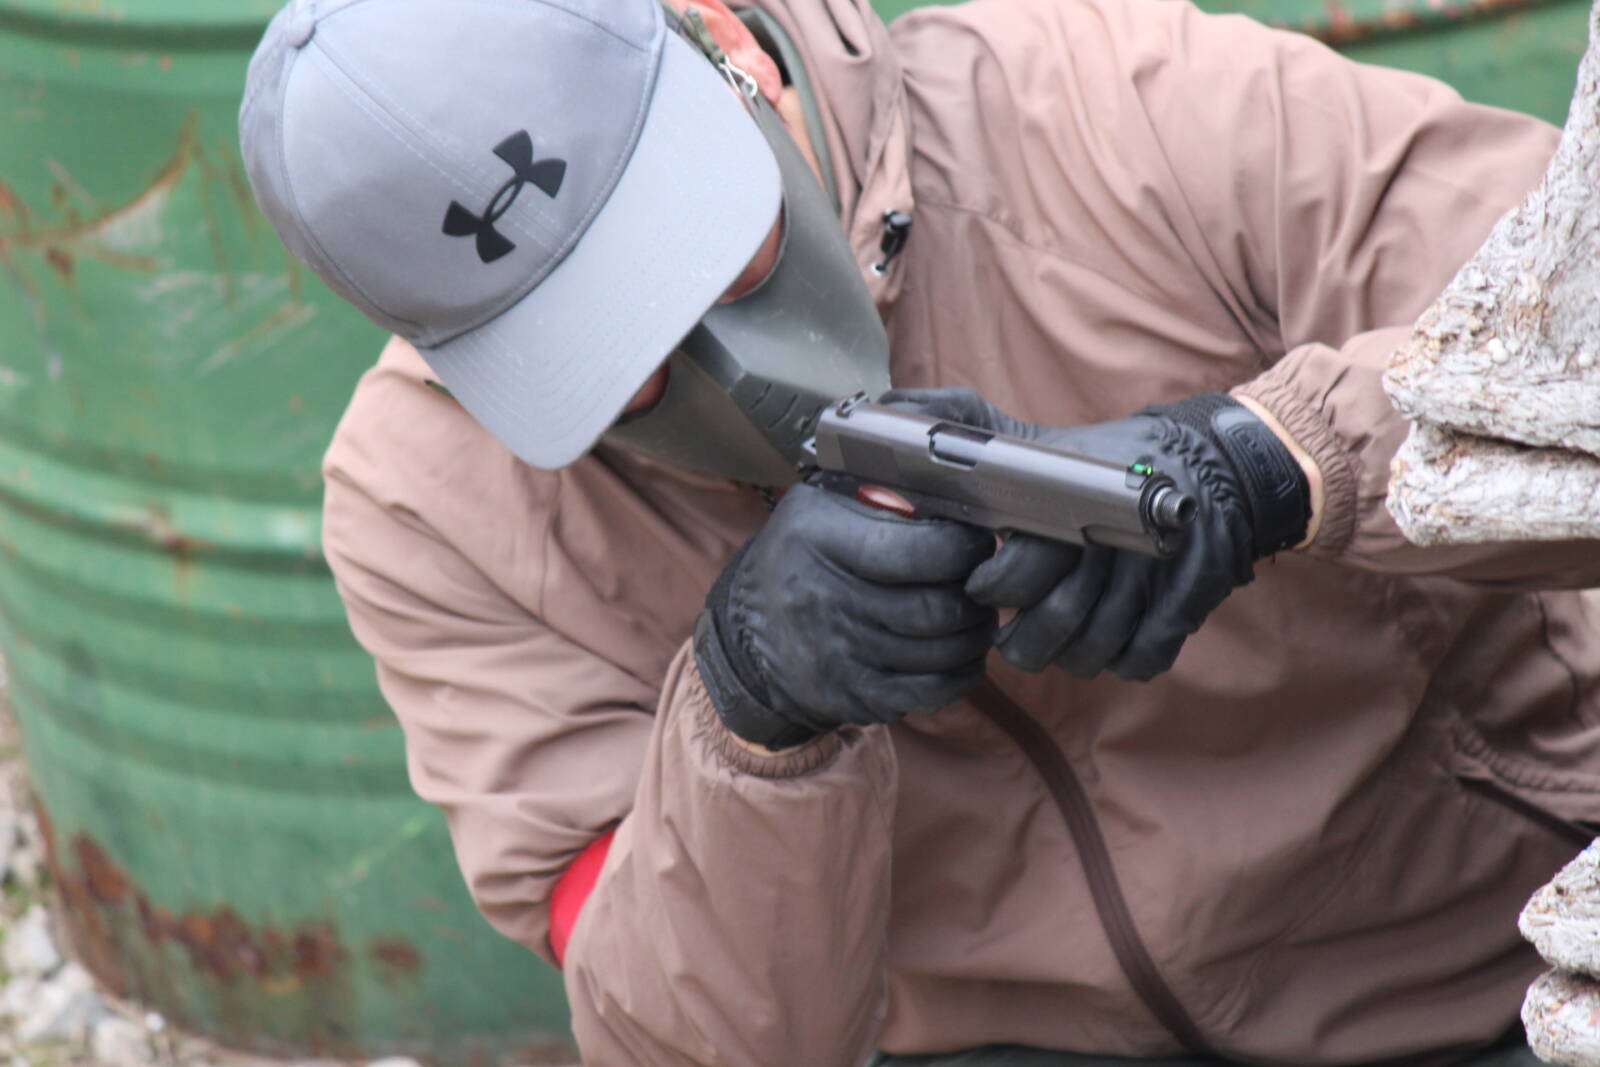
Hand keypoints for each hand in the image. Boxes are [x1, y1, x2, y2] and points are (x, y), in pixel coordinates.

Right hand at [695, 482, 996, 749]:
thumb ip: (886, 494)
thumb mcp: (825, 502)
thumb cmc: (805, 552)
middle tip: (985, 584)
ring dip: (974, 636)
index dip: (966, 549)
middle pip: (936, 608)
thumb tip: (962, 499)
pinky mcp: (849, 696)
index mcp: (819, 536)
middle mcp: (822, 597)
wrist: (747, 629)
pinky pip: (928, 693)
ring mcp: (835, 654)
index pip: (921, 550)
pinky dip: (959, 675)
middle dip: (976, 597)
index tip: (975, 544)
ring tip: (975, 616)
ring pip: (941, 653)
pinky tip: (961, 656)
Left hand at [881, 387, 1309, 681]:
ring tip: (1049, 641)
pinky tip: (1105, 642)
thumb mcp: (1035, 441)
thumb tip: (888, 409)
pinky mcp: (1190, 604)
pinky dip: (1121, 660)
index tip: (981, 588)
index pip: (1019, 568)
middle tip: (1008, 636)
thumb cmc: (1102, 460)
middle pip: (1056, 624)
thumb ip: (964, 429)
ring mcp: (1156, 576)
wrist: (1211, 466)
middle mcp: (1115, 540)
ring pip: (1095, 652)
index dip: (994, 588)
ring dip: (1067, 656)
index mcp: (1071, 501)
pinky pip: (1143, 660)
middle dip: (1024, 641)